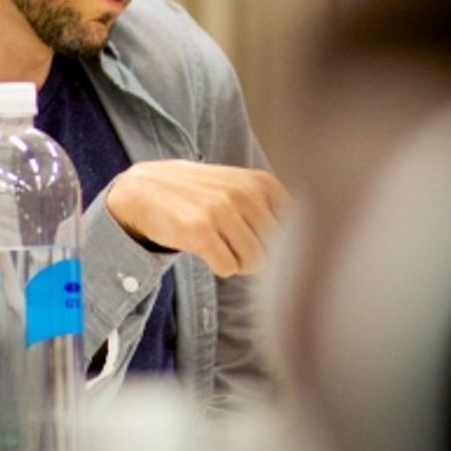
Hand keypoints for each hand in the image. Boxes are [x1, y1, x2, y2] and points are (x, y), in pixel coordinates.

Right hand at [105, 160, 290, 276]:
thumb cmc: (201, 194)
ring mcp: (222, 210)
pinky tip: (205, 249)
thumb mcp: (241, 187)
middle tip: (234, 242)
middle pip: (275, 250)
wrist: (146, 189)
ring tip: (220, 244)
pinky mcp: (199, 230)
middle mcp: (245, 193)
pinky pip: (227, 268)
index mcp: (261, 182)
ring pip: (254, 262)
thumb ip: (272, 210)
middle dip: (258, 254)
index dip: (280, 243)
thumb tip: (304, 250)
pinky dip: (219, 266)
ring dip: (238, 262)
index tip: (261, 239)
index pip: (295, 228)